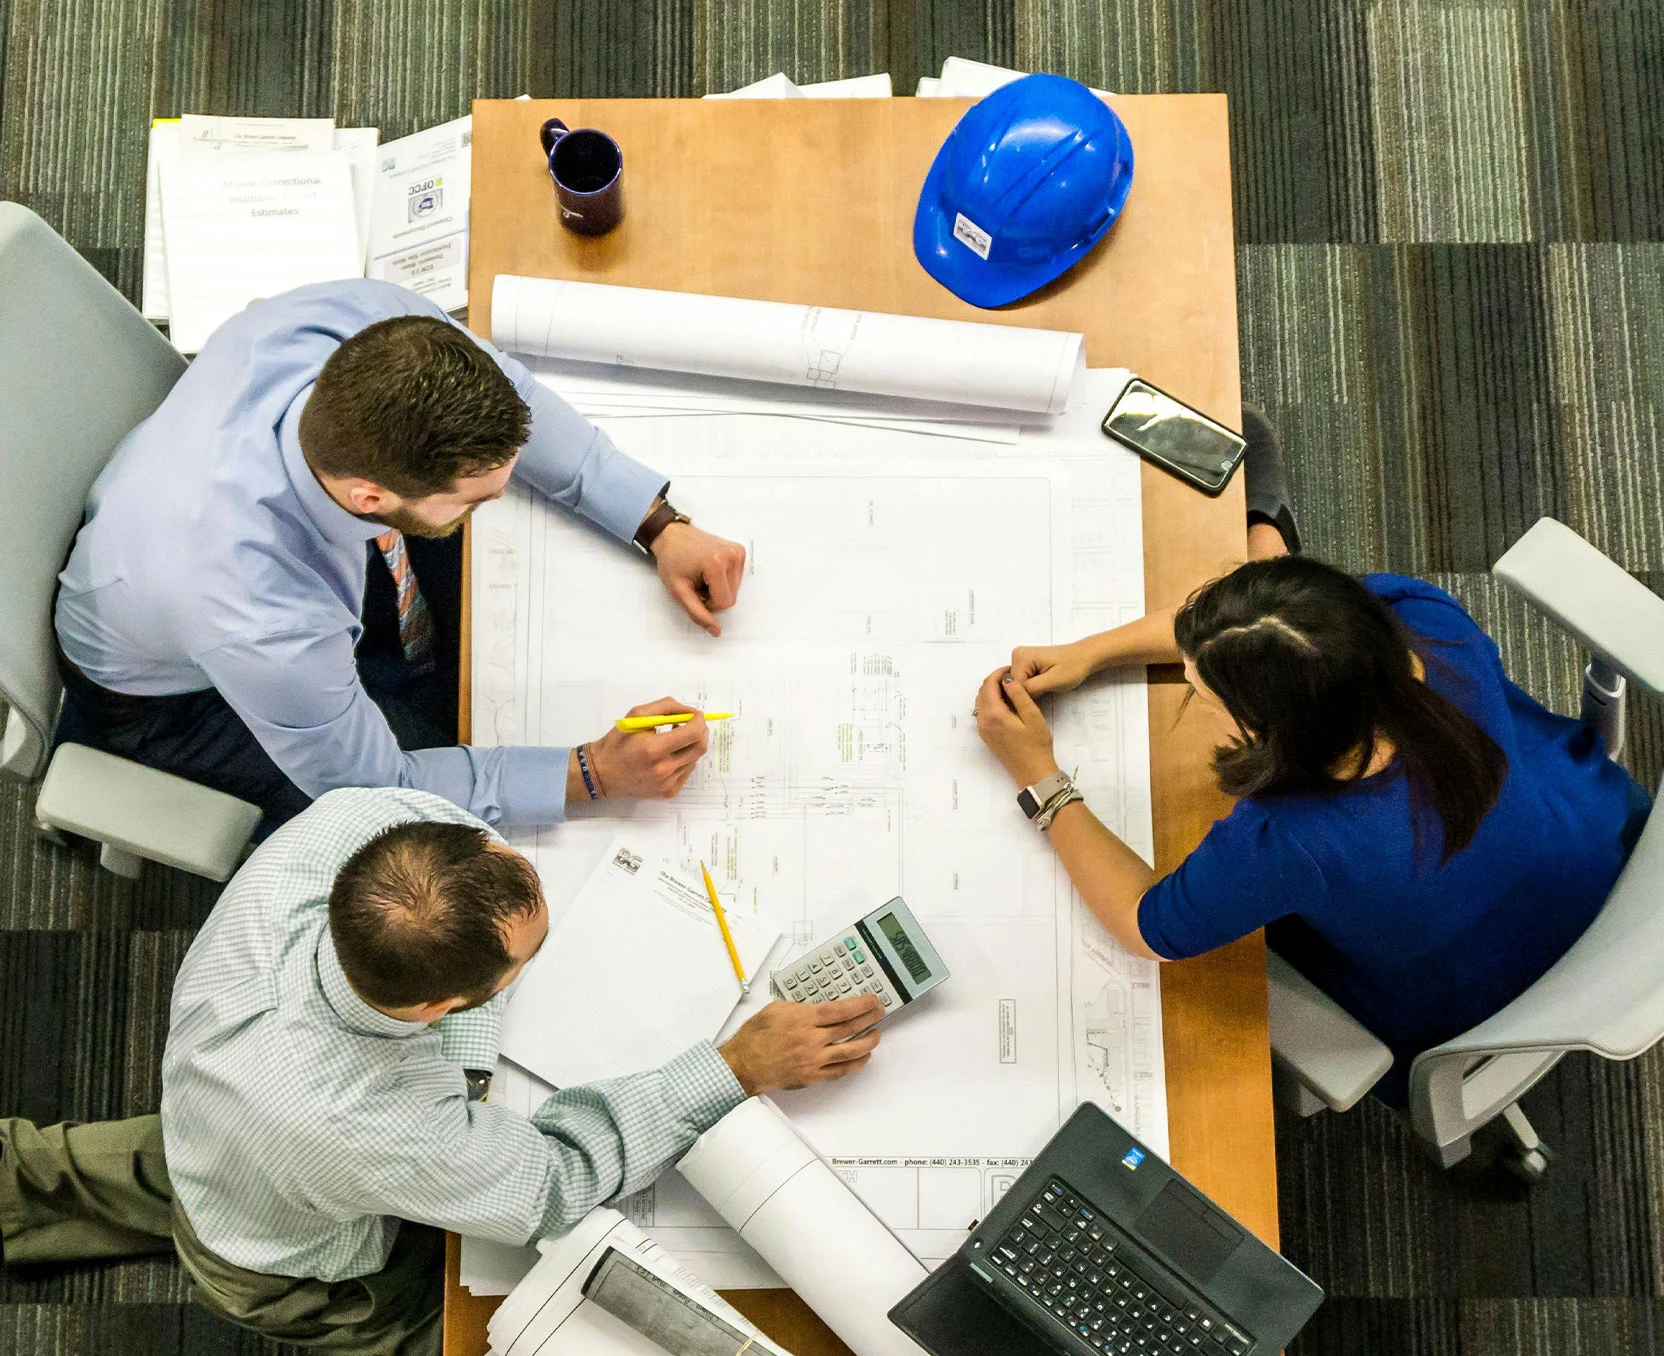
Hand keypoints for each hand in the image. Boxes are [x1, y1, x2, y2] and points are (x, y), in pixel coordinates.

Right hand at [585, 698, 708, 798]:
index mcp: (653, 749)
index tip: (695, 715)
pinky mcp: (668, 792)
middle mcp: (663, 769)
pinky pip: (686, 772)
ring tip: (673, 740)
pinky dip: (684, 760)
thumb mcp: (636, 715)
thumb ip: (666, 707)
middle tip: (692, 724)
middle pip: (699, 747)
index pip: (692, 733)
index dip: (698, 721)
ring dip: (690, 745)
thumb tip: (690, 711)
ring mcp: (667, 783)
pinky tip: (668, 756)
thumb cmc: (617, 741)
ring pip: (694, 759)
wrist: (602, 772)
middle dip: (701, 732)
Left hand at [651, 521, 745, 636]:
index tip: (694, 592)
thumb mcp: (679, 591)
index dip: (708, 605)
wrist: (672, 536)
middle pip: (732, 597)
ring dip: (718, 588)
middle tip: (697, 583)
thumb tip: (716, 631)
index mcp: (717, 563)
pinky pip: (736, 578)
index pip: (724, 603)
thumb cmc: (672, 560)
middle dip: (714, 596)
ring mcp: (737, 552)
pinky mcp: (739, 551)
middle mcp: (732, 555)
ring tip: (703, 575)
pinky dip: (723, 579)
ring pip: (735, 590)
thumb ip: (698, 613)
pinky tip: (710, 570)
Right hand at [718, 996, 883, 1094]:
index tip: (872, 1000)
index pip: (840, 1010)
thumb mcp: (776, 1009)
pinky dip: (854, 1064)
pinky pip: (839, 1071)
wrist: (743, 1064)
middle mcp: (812, 1040)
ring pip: (850, 1052)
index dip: (861, 1005)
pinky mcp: (812, 1076)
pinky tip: (862, 1057)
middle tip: (879, 1012)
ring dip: (868, 1042)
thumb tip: (817, 1007)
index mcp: (803, 1019)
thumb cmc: (755, 1036)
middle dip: (869, 1019)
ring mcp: (814, 1060)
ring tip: (876, 1034)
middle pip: (849, 1029)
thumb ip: (800, 1007)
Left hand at [975, 667, 1060, 787]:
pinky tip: (1005, 702)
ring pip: (980, 702)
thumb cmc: (1037, 745)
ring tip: (1009, 687)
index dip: (999, 673)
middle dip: (994, 680)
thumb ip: (1019, 694)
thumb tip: (1007, 678)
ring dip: (991, 691)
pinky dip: (990, 702)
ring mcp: (983, 730)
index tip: (1011, 669)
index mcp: (994, 715)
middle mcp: (983, 722)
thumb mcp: (1032, 716)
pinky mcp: (986, 736)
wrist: (1033, 773)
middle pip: (982, 692)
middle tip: (1011, 677)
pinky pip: (983, 712)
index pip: (989, 685)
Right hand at [1010, 641, 1093, 695]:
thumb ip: (1031, 688)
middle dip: (1027, 693)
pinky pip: (1021, 681)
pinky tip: (1042, 684)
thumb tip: (1013, 696)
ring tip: (1045, 686)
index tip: (1042, 695)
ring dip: (1029, 690)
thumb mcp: (1053, 681)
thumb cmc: (1072, 668)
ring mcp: (1020, 658)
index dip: (1026, 696)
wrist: (1083, 657)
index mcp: (1021, 657)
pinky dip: (1030, 686)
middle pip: (1013, 685)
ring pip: (1016, 685)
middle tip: (1046, 689)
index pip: (1013, 686)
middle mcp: (1016, 655)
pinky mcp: (1024, 662)